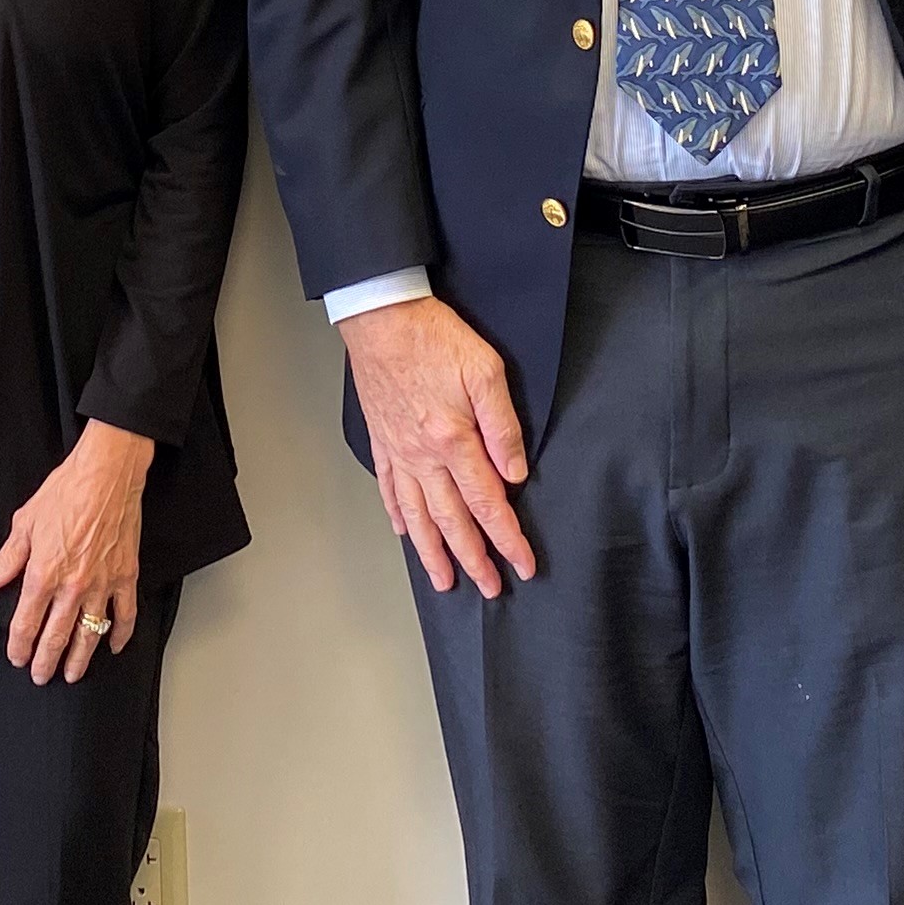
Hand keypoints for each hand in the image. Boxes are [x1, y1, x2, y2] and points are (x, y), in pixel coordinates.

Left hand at [0, 421, 155, 683]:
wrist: (106, 476)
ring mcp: (102, 584)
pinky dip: (120, 635)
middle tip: (41, 677)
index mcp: (43, 574)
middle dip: (46, 661)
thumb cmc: (64, 493)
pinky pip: (125, 615)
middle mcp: (72, 587)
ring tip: (72, 675)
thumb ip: (6, 560)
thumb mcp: (24, 524)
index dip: (19, 646)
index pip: (26, 623)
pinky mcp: (126, 576)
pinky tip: (114, 647)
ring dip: (80, 659)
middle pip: (57, 637)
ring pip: (90, 634)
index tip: (17, 658)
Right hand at [339, 296, 536, 596]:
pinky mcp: (382, 439)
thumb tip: (515, 474)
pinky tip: (404, 533)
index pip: (488, 503)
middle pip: (452, 520)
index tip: (523, 565)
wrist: (380, 315)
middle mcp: (424, 455)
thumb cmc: (434, 337)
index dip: (508, 538)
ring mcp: (399, 450)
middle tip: (490, 589)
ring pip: (417, 515)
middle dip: (474, 559)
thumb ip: (504, 426)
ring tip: (444, 581)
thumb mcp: (486, 371)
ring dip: (433, 552)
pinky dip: (397, 515)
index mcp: (454, 440)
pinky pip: (389, 487)